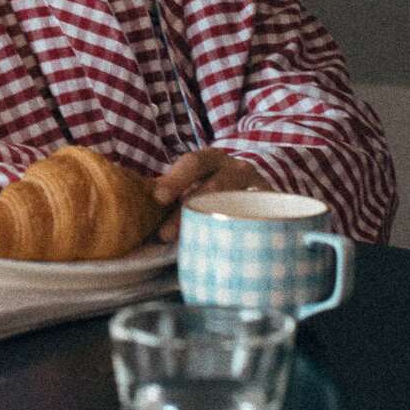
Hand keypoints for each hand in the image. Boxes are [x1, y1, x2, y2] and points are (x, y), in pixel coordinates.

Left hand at [151, 149, 271, 242]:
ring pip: (235, 205)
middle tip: (165, 234)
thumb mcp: (197, 182)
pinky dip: (241, 235)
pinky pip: (260, 222)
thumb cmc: (216, 189)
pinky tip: (226, 250)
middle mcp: (237, 168)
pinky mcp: (275, 209)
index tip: (158, 197)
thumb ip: (172, 192)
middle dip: (188, 209)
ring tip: (192, 247)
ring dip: (211, 226)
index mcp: (212, 159)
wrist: (261, 193)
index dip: (175, 179)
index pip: (193, 163)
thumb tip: (134, 203)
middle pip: (215, 185)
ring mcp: (258, 188)